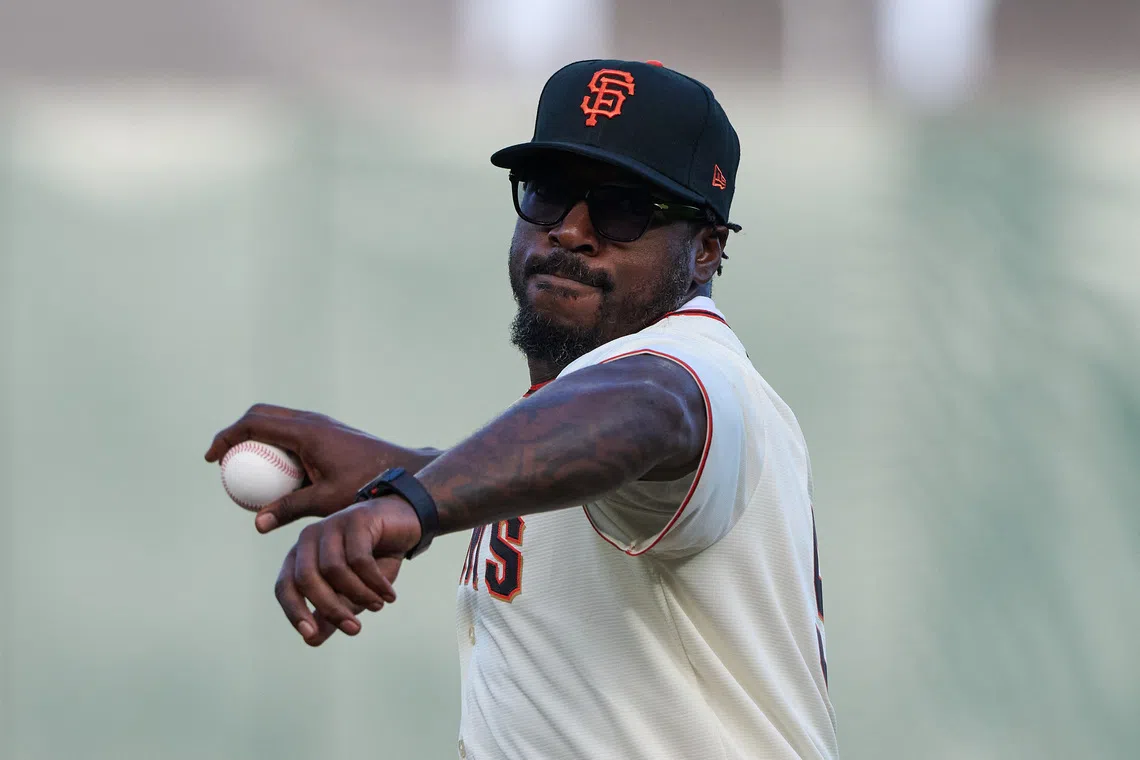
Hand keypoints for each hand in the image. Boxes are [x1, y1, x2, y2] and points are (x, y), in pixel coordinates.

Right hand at [205, 403, 438, 532]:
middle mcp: (312, 420)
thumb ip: (289, 509)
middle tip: (222, 459)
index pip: (254, 423)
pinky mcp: (327, 431)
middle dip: (236, 431)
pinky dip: (274, 443)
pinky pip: (290, 431)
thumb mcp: (325, 501)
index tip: (212, 459)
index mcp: (306, 431)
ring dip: (255, 435)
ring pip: (276, 419)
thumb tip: (256, 523)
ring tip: (242, 466)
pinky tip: (273, 472)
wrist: (402, 472)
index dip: (227, 437)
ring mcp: (320, 423)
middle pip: (261, 414)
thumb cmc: (366, 487)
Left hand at [275, 495, 421, 645]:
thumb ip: (331, 614)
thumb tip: (310, 640)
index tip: (311, 635)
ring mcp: (332, 525)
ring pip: (334, 570)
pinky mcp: (356, 518)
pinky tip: (389, 594)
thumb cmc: (374, 559)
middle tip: (354, 629)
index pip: (285, 586)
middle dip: (330, 609)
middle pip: (307, 579)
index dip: (294, 611)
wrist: (404, 524)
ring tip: (379, 606)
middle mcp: (310, 538)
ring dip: (359, 595)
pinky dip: (375, 582)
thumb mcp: (352, 592)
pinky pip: (359, 559)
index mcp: (300, 556)